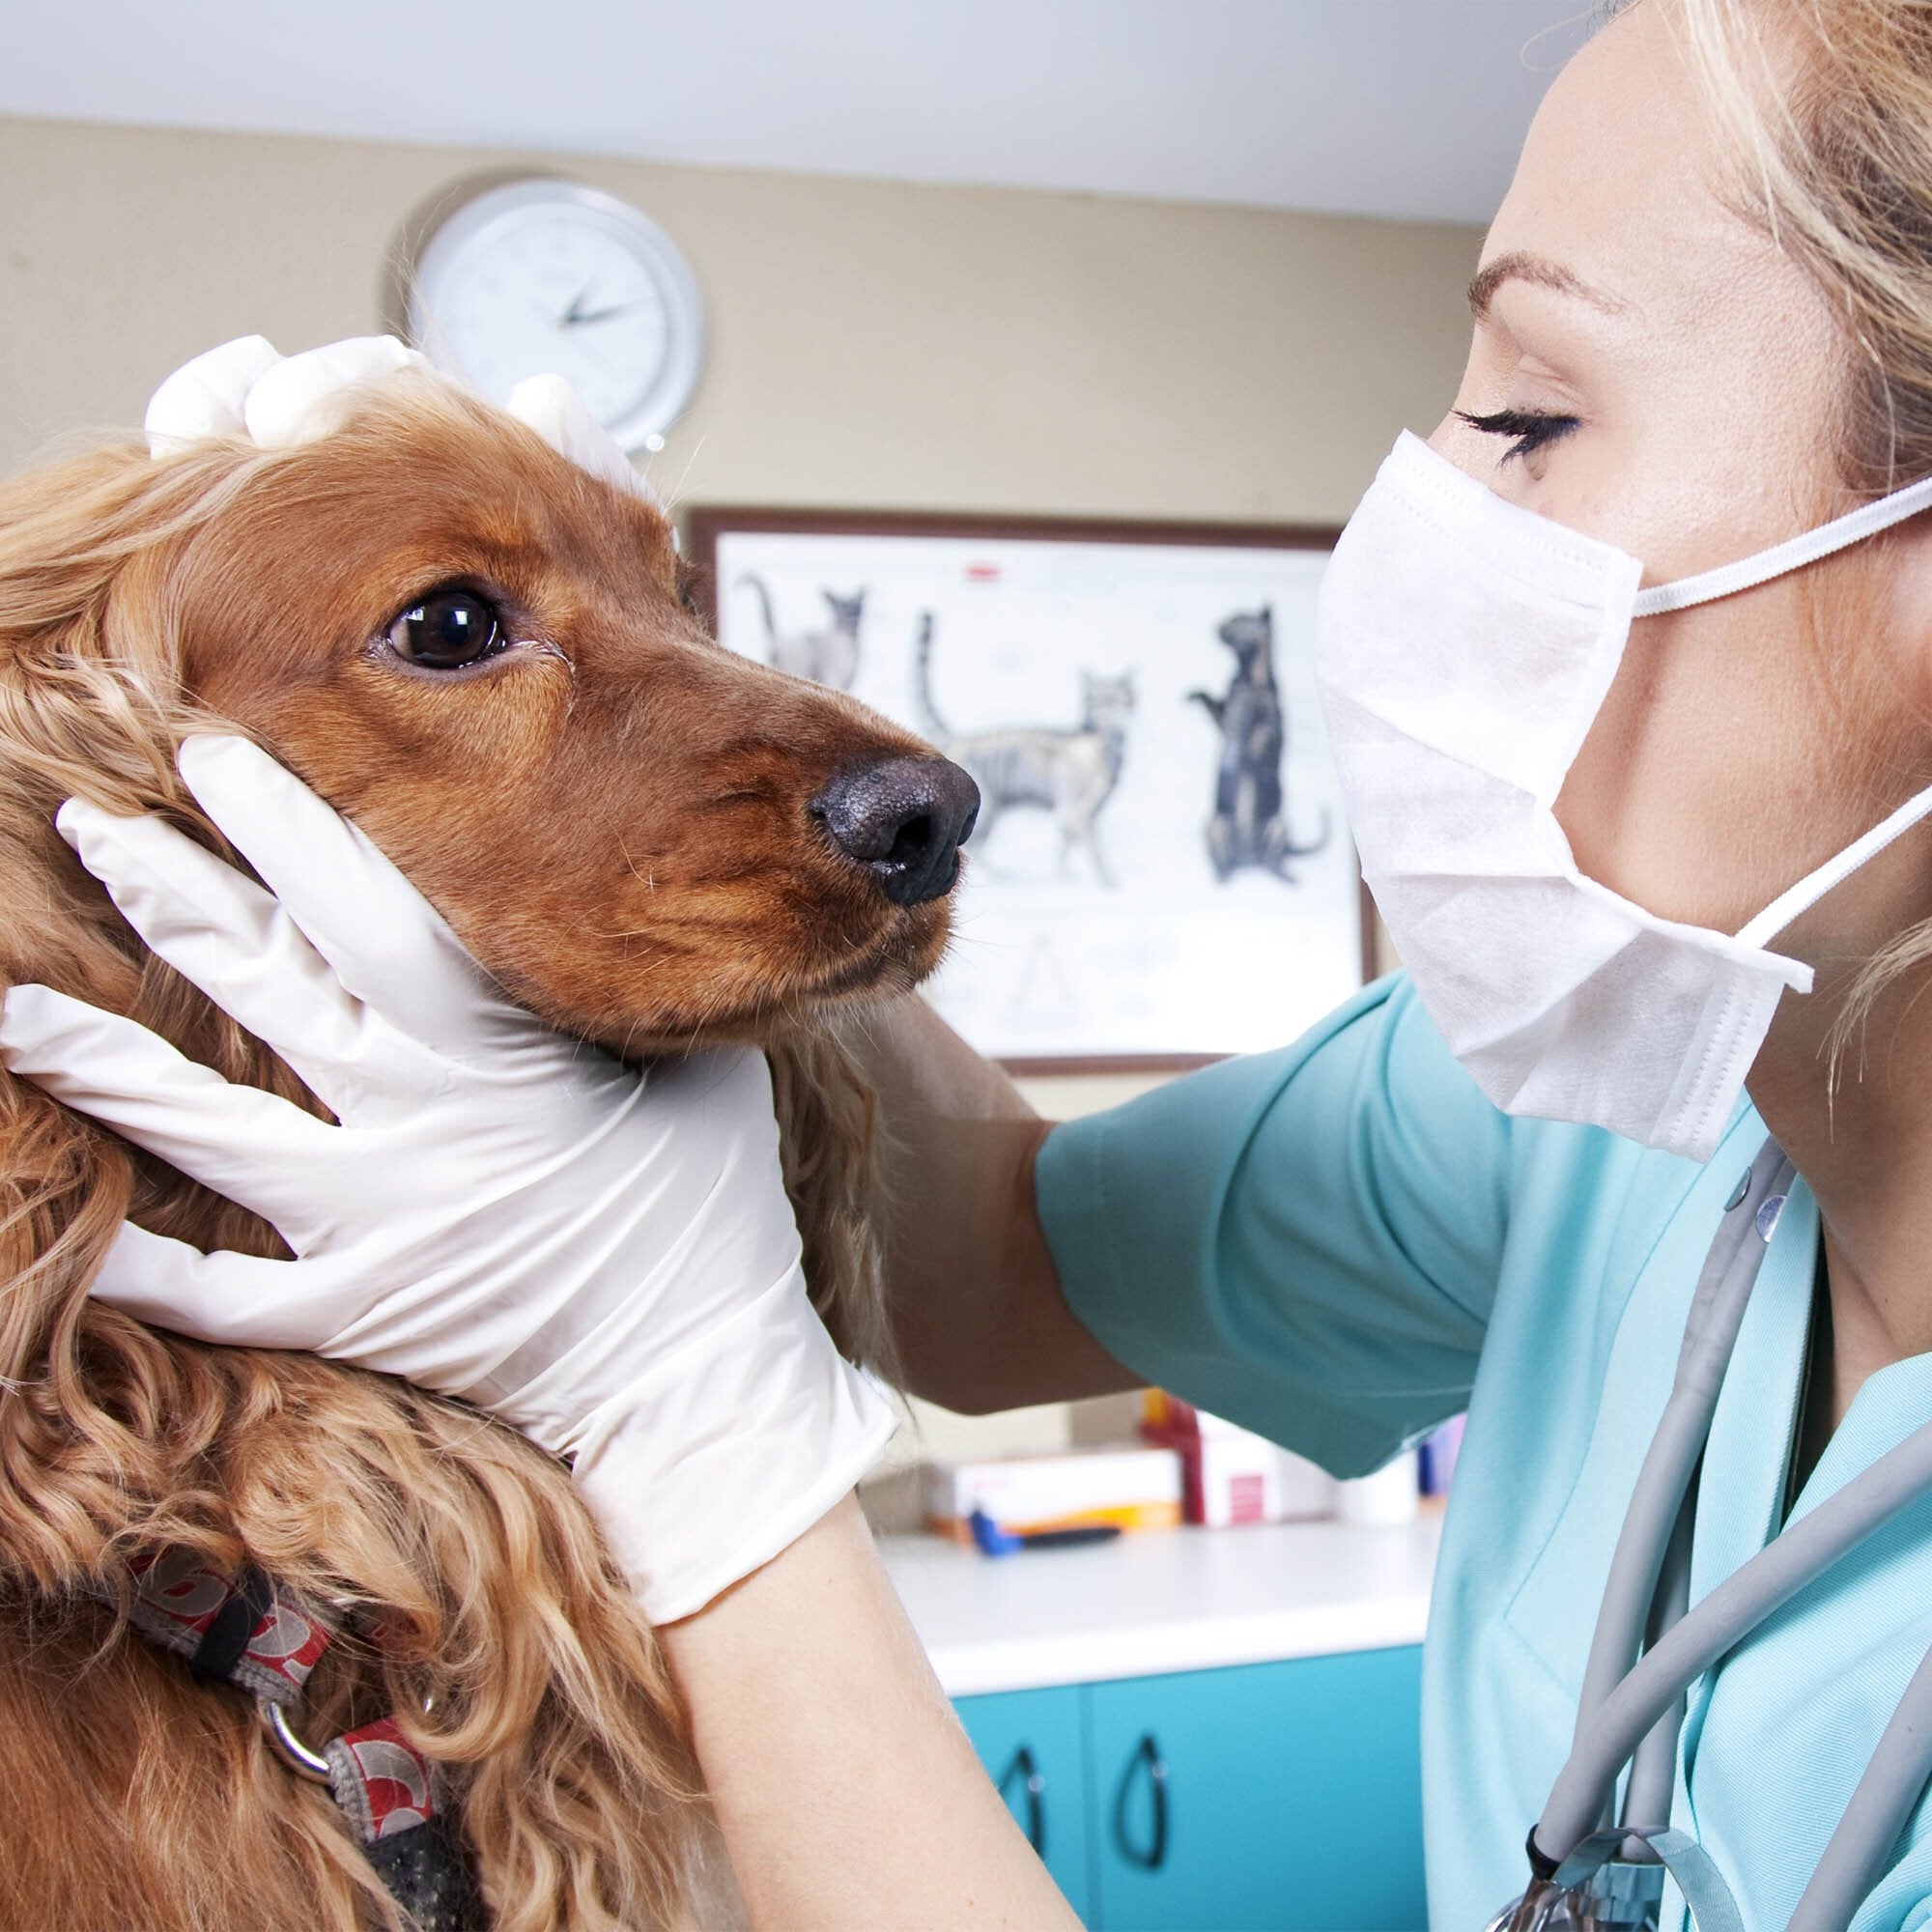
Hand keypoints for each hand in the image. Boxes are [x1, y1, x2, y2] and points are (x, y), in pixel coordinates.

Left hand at [0, 736, 894, 1621]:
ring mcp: (373, 1224)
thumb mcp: (702, 1064)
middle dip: (169, 894)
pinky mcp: (354, 1312)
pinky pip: (219, 1295)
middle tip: (89, 822)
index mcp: (498, 1050)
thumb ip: (635, 982)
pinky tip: (72, 1240)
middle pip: (260, 987)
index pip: (363, 908)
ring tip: (14, 1012)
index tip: (215, 755)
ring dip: (105, 1066)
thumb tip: (620, 889)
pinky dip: (141, 1270)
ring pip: (205, 1132)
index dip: (281, 825)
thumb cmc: (713, 1203)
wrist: (700, 1381)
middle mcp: (416, 1123)